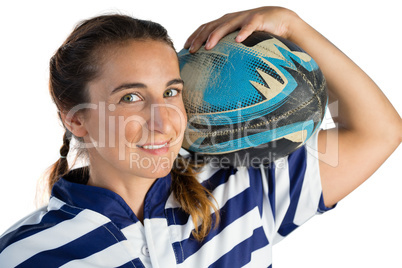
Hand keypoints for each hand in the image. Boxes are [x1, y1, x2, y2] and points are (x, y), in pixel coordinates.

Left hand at [184, 6, 298, 52]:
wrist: (280, 19)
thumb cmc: (257, 33)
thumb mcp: (239, 40)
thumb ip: (228, 49)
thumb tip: (217, 67)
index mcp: (225, 23)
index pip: (205, 28)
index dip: (194, 36)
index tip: (185, 48)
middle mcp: (232, 19)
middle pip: (212, 27)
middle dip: (200, 38)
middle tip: (191, 50)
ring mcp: (244, 18)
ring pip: (227, 25)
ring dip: (216, 35)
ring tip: (208, 46)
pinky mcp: (258, 19)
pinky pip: (250, 26)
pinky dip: (244, 32)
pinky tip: (239, 40)